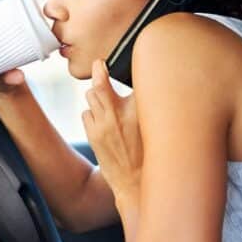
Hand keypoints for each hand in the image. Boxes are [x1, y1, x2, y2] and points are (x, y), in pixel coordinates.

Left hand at [82, 60, 142, 199]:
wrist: (137, 183)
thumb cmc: (151, 152)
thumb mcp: (155, 124)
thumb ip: (146, 103)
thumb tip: (144, 81)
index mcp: (141, 109)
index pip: (131, 78)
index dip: (124, 67)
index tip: (120, 59)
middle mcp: (120, 114)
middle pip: (99, 83)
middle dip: (98, 70)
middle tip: (99, 63)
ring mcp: (103, 124)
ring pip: (90, 96)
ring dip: (96, 95)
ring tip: (107, 101)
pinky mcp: (93, 134)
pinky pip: (86, 113)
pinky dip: (92, 113)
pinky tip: (103, 121)